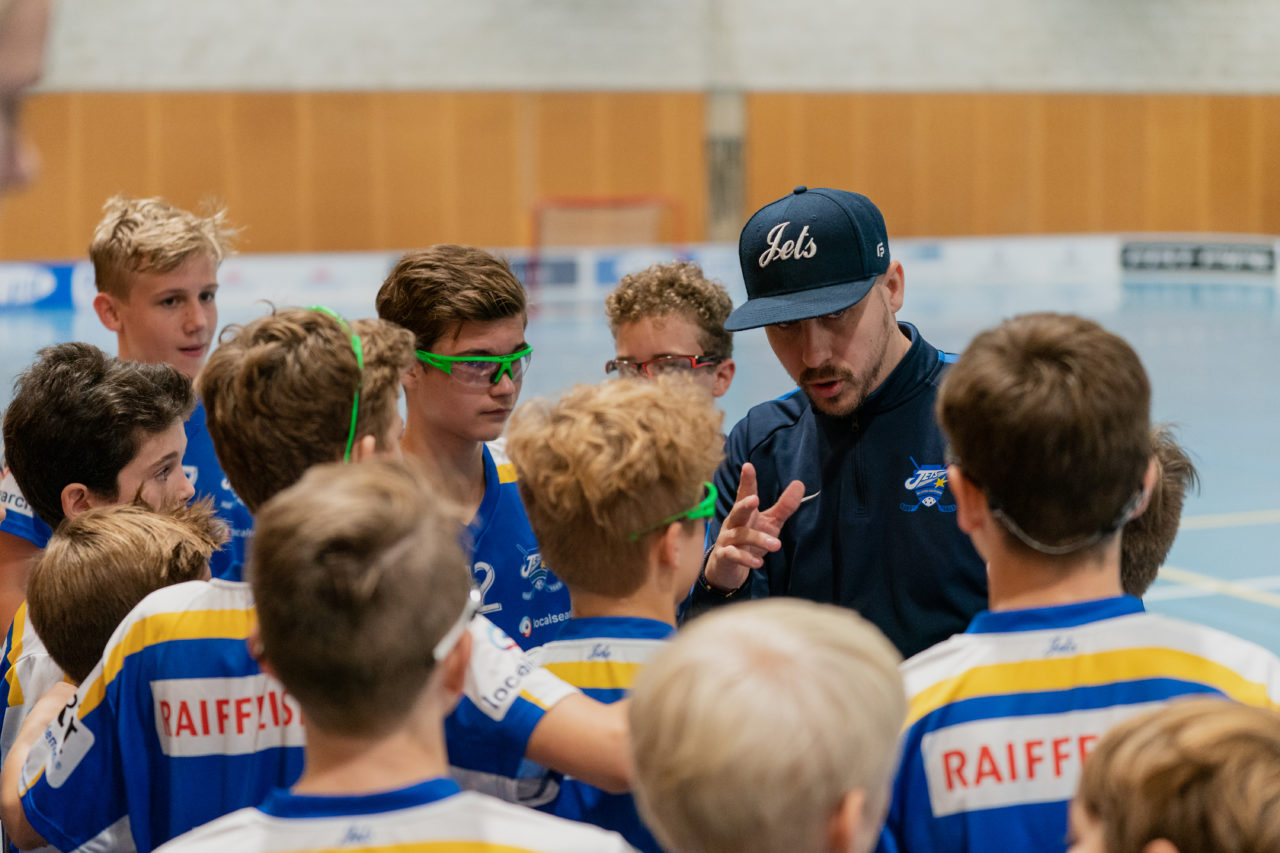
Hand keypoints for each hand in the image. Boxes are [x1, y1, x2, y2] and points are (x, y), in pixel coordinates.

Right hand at [704, 463, 803, 591]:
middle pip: (737, 511)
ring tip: (776, 545)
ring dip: (758, 539)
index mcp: (745, 511)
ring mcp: (727, 539)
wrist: (727, 567)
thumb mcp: (770, 522)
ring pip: (740, 535)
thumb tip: (800, 483)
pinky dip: (745, 558)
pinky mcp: (724, 556)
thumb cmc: (750, 540)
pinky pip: (733, 555)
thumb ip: (784, 506)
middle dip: (744, 505)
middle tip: (755, 500)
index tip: (748, 466)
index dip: (747, 481)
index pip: (745, 493)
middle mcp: (734, 522)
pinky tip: (758, 563)